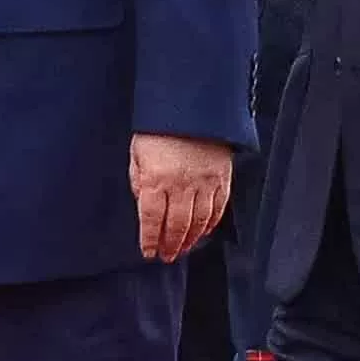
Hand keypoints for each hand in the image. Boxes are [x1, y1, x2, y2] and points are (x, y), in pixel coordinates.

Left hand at [129, 133, 232, 263]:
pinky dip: (210, 224)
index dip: (149, 239)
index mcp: (156, 178)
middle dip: (170, 245)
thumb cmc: (159, 127)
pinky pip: (217, 209)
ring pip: (198, 222)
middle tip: (166, 256)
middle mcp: (181, 184)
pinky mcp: (221, 178)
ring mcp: (204, 183)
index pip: (151, 219)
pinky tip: (203, 232)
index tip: (148, 252)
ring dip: (189, 240)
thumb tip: (141, 201)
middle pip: (176, 225)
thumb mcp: (137, 151)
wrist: (191, 104)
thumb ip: (138, 179)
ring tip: (182, 250)